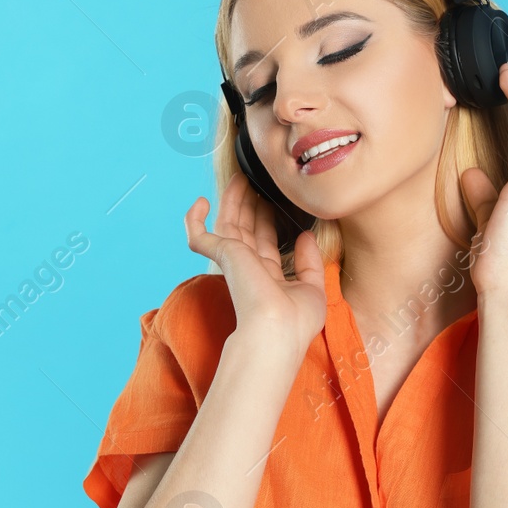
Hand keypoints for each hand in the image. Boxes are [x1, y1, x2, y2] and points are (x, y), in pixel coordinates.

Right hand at [185, 172, 325, 358]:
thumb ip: (310, 262)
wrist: (276, 331)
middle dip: (250, 205)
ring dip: (232, 200)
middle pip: (246, 229)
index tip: (272, 202)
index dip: (267, 221)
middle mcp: (249, 269)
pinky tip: (201, 201)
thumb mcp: (313, 288)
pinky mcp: (222, 256)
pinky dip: (194, 219)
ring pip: (228, 224)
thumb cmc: (295, 321)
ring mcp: (234, 262)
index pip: (265, 243)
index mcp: (268, 277)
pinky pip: (198, 235)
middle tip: (255, 181)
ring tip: (240, 177)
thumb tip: (306, 235)